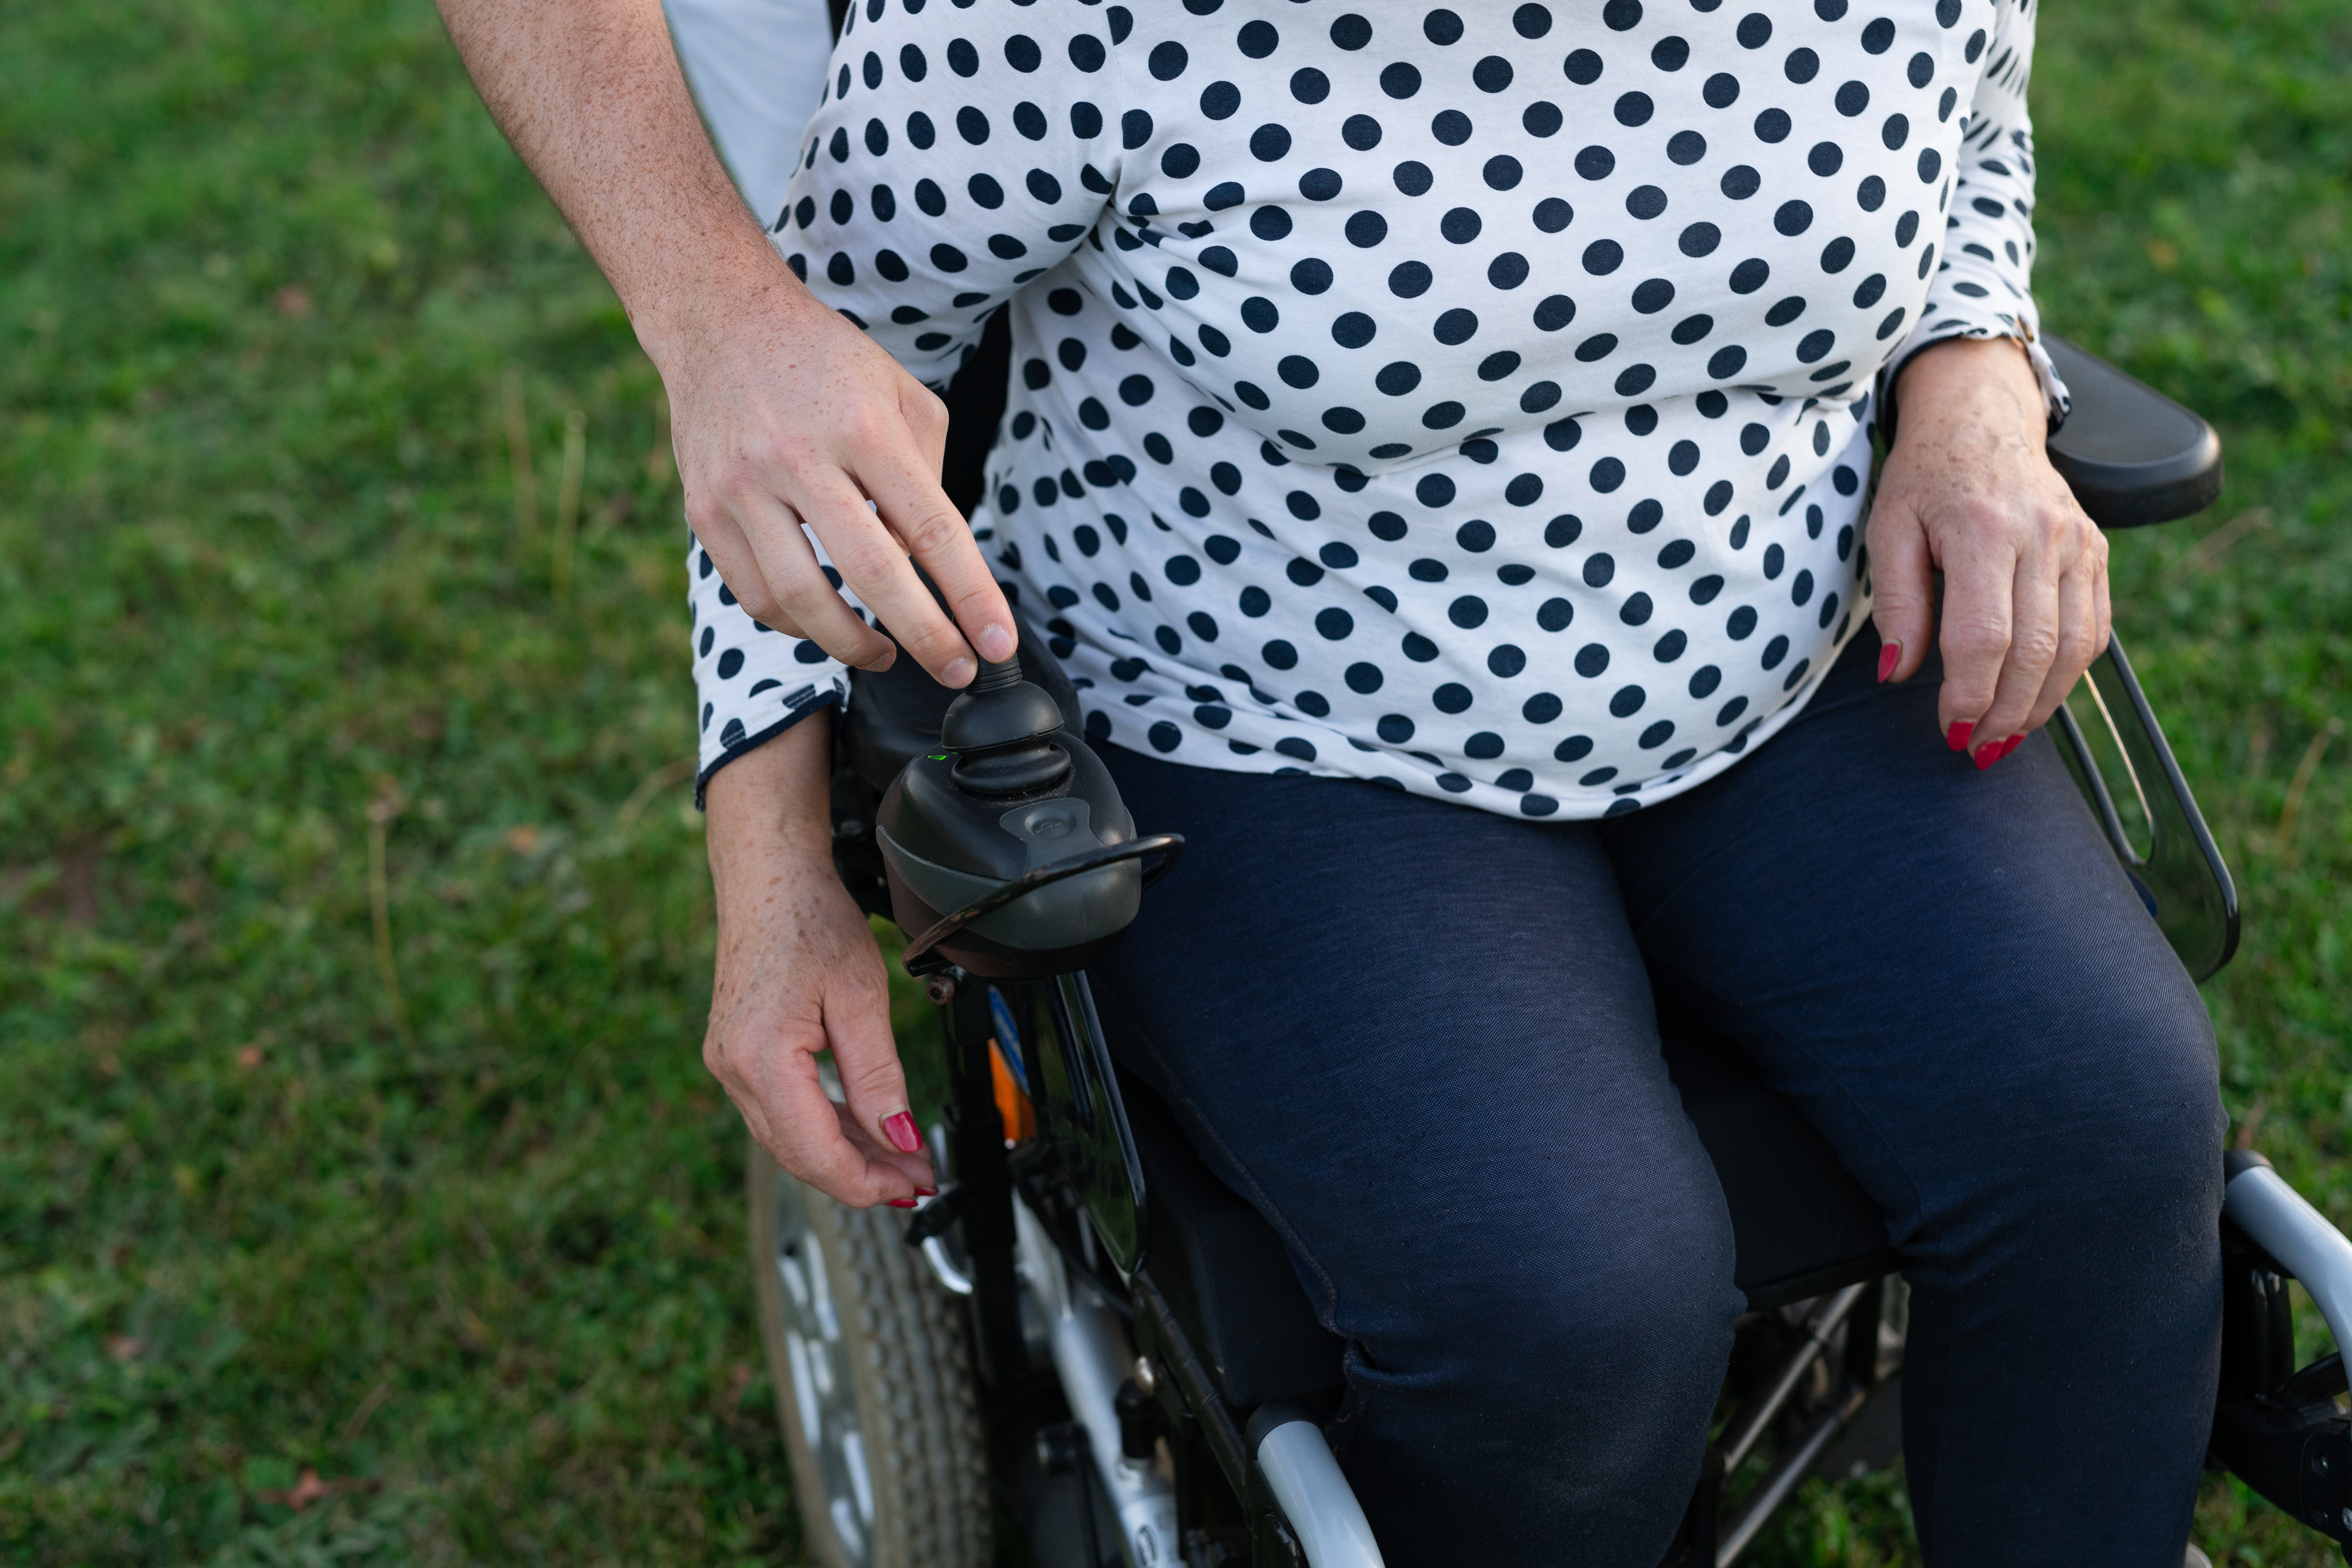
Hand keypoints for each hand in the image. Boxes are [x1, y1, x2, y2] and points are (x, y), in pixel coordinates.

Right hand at [433, 0, 1013, 686]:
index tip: (998, 645)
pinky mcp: (704, 509)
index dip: (971, 597)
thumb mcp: (901, 393)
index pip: (933, 530)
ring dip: (854, 645)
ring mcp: (743, 487)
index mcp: (864, 426)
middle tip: (957, 671)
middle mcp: (800, 457)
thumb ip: (929, 474)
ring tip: (887, 654)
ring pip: (803, 601)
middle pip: (874, 575)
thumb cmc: (825, 363)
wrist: (719, 319)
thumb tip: (929, 563)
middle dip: (925, 638)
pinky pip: (755, 595)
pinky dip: (797, 625)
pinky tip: (825, 622)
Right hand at [701, 716, 934, 1206]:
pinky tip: (865, 1131)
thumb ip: (879, 1077)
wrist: (768, 877)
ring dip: (848, 1155)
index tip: (911, 1186)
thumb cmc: (809, 920)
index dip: (867, 1182)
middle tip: (917, 1180)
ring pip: (791, 1138)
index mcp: (760, 1059)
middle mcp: (734, 1070)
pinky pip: (784, 1111)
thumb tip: (899, 1138)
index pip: (815, 1153)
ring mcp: (730, 1064)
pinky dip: (827, 1127)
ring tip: (902, 1161)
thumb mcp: (861, 998)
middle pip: (801, 1155)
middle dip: (864, 1175)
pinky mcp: (738, 1055)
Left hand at [1869, 335, 2109, 767]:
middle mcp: (2042, 536)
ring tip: (2006, 736)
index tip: (1949, 729)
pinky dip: (2069, 673)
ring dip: (2042, 704)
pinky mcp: (2098, 552)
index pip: (1983, 636)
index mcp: (1982, 530)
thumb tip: (1898, 673)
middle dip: (2007, 712)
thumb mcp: (1888, 530)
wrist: (1982, 420)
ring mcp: (2080, 544)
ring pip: (2075, 647)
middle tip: (1977, 749)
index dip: (1969, 695)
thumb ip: (1895, 604)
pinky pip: (2095, 628)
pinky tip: (2036, 696)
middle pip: (2035, 650)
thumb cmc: (1926, 478)